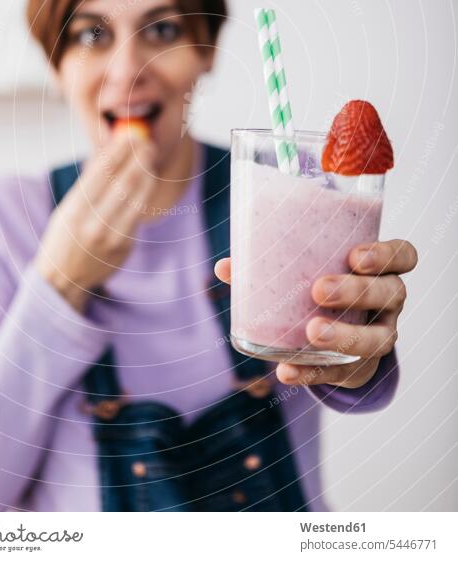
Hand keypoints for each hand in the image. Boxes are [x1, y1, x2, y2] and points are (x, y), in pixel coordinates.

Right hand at [35, 130, 156, 312]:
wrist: (63, 278)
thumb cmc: (65, 235)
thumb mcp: (67, 209)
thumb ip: (89, 186)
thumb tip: (112, 152)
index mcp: (73, 210)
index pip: (100, 173)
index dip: (117, 151)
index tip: (128, 136)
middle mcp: (92, 224)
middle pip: (122, 183)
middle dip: (137, 158)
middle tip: (146, 143)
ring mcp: (110, 238)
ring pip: (136, 197)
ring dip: (146, 173)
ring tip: (149, 157)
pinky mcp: (124, 247)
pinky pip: (138, 214)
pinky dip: (145, 192)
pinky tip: (148, 179)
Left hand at [214, 238, 416, 388]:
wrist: (333, 334)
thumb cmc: (318, 284)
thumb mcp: (303, 269)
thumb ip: (270, 264)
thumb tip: (226, 267)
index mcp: (379, 268)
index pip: (402, 255)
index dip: (386, 255)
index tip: (355, 256)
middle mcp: (388, 301)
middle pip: (390, 293)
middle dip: (357, 291)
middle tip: (320, 290)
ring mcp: (380, 335)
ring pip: (378, 339)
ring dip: (344, 335)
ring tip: (312, 333)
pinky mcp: (359, 369)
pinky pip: (342, 373)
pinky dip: (313, 373)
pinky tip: (287, 371)